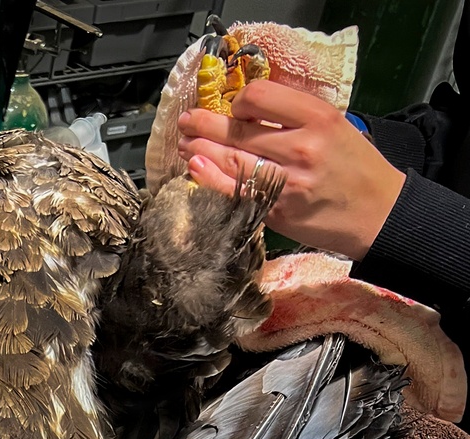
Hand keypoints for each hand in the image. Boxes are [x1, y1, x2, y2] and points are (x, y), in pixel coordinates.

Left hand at [176, 80, 405, 260]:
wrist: (378, 214)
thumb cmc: (354, 166)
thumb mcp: (334, 126)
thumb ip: (293, 115)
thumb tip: (245, 109)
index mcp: (318, 119)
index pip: (259, 97)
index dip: (238, 102)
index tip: (234, 109)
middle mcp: (301, 147)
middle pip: (237, 130)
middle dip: (204, 124)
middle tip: (187, 122)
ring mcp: (286, 182)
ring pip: (231, 159)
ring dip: (200, 150)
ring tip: (185, 144)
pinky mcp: (275, 210)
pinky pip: (233, 191)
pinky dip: (209, 178)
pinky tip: (196, 167)